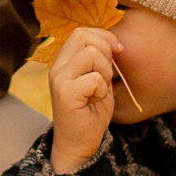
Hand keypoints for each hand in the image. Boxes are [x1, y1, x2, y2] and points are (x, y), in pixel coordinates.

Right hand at [48, 25, 119, 173]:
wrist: (79, 144)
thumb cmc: (91, 112)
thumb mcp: (99, 80)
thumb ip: (101, 60)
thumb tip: (114, 42)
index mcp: (64, 62)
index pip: (81, 32)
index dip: (103, 36)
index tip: (118, 51)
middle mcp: (57, 67)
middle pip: (83, 36)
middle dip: (105, 52)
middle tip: (106, 76)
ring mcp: (59, 79)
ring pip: (91, 54)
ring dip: (104, 72)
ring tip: (98, 90)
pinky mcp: (65, 93)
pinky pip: (94, 78)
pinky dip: (101, 90)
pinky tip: (94, 101)